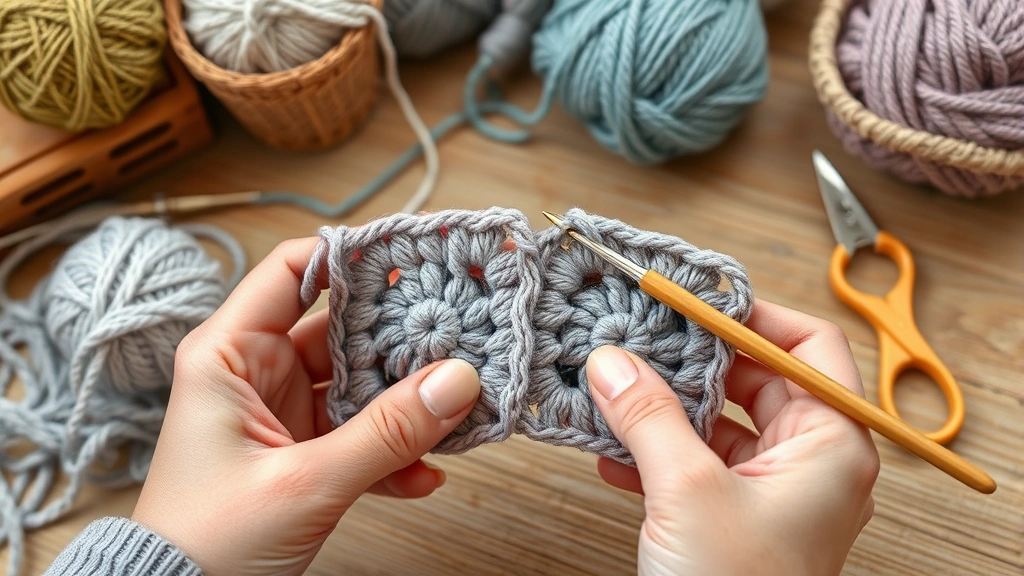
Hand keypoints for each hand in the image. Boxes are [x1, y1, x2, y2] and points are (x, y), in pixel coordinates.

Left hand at [131, 238, 481, 575]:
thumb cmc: (205, 540)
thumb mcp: (304, 483)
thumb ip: (385, 434)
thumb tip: (457, 382)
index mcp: (229, 355)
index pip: (291, 272)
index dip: (349, 254)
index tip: (412, 254)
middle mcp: (258, 374)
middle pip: (341, 329)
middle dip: (400, 337)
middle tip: (458, 331)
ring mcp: (285, 413)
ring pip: (360, 386)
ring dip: (408, 401)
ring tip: (458, 404)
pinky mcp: (306, 453)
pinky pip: (363, 435)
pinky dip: (396, 452)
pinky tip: (428, 471)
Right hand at [588, 300, 878, 575]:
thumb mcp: (687, 492)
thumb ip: (649, 415)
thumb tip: (612, 361)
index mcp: (831, 445)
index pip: (805, 345)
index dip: (748, 315)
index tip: (688, 296)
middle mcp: (809, 462)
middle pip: (754, 378)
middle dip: (690, 359)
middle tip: (637, 333)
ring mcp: (770, 491)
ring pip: (717, 421)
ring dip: (662, 406)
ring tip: (611, 386)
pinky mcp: (732, 516)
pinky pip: (694, 462)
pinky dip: (653, 450)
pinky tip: (609, 449)